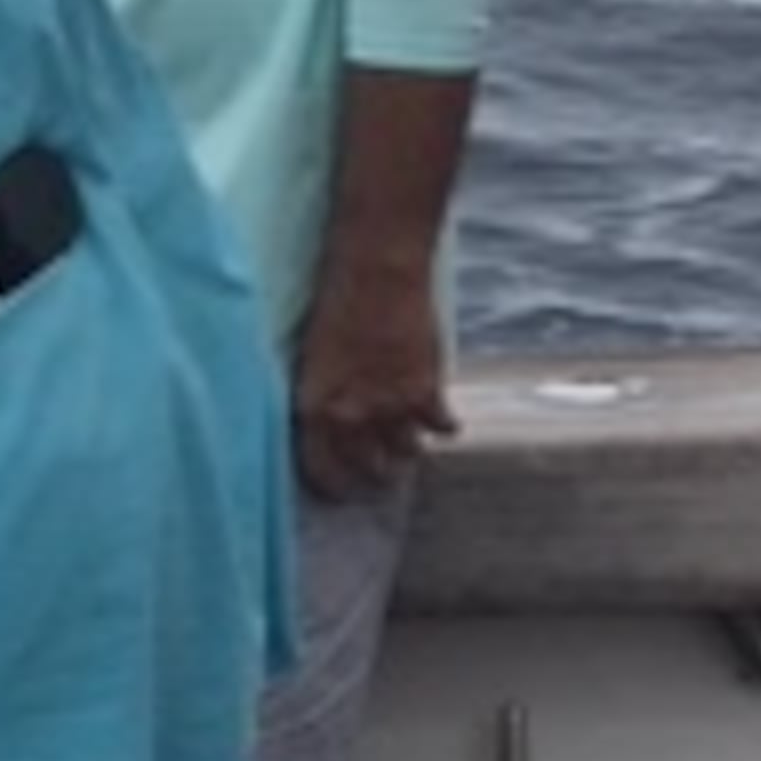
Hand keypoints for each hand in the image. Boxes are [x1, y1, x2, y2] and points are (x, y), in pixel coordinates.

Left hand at [289, 286, 459, 496]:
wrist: (378, 271)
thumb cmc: (337, 301)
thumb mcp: (315, 354)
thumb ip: (325, 393)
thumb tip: (333, 419)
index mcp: (315, 407)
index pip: (321, 468)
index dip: (334, 485)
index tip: (342, 490)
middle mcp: (352, 416)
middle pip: (369, 468)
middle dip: (374, 473)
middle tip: (380, 470)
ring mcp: (392, 408)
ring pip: (407, 453)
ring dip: (407, 449)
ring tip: (407, 443)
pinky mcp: (427, 393)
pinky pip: (442, 430)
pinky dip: (445, 427)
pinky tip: (443, 422)